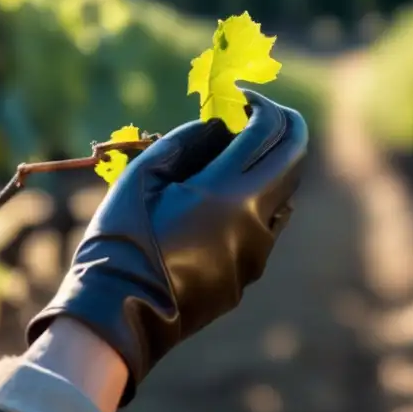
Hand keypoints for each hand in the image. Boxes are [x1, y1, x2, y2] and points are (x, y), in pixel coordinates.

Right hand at [26, 90, 307, 404]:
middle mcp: (254, 221)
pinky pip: (268, 225)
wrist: (117, 314)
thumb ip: (187, 140)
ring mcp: (257, 251)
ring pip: (286, 192)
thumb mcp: (143, 175)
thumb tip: (221, 123)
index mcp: (224, 192)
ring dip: (270, 163)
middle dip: (283, 125)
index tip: (240, 97)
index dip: (257, 103)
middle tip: (258, 113)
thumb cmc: (121, 238)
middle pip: (295, 156)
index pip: (266, 129)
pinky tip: (226, 198)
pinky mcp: (250, 274)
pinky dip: (258, 200)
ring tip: (234, 155)